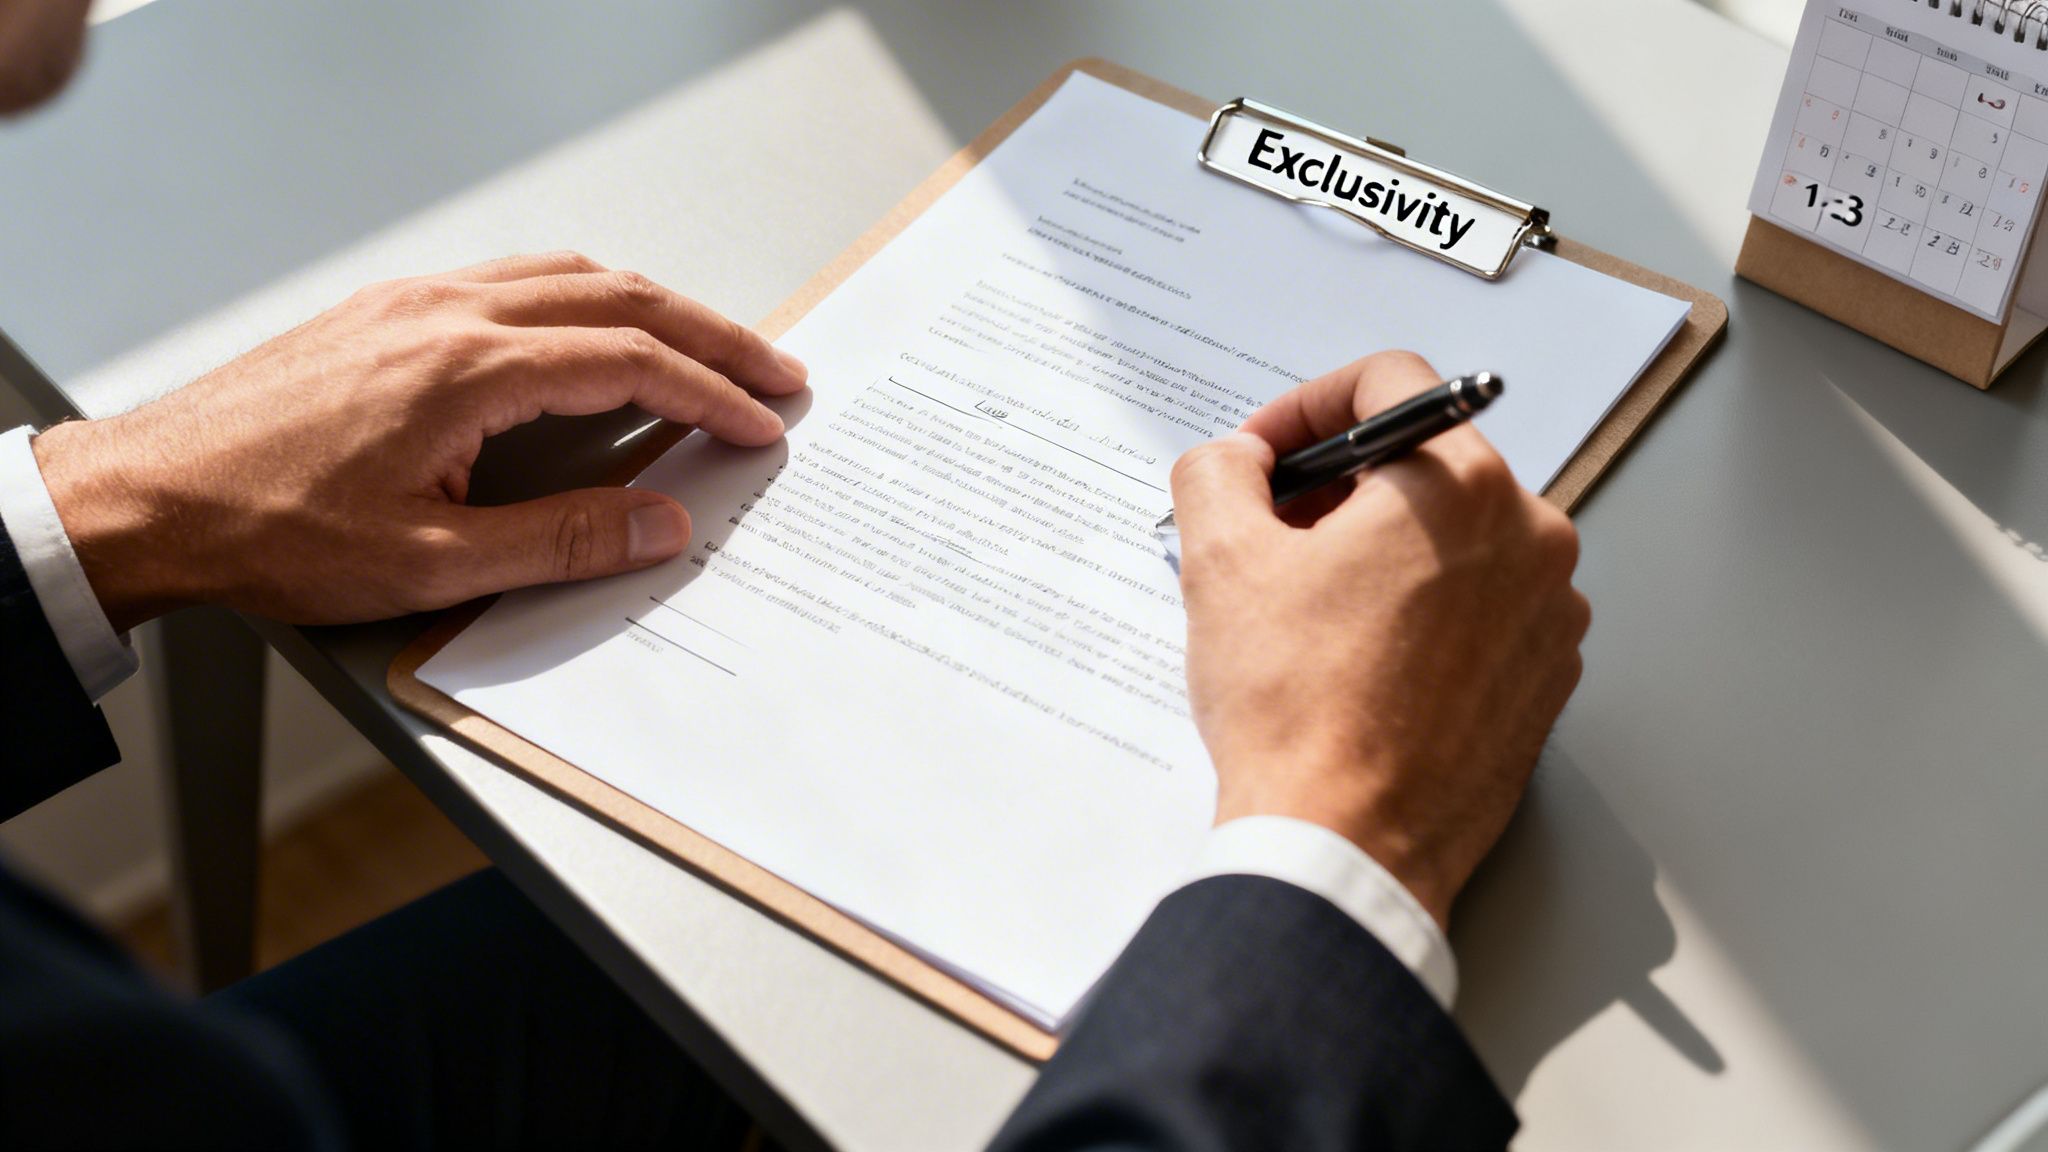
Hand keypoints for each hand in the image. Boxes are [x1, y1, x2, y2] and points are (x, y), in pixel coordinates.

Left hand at [31, 251, 807, 631]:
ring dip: (652, 307)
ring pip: (568, 275)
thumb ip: (563, 541)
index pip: (629, 363)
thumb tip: (661, 523)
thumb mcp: (432, 564)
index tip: (763, 423)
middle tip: (774, 371)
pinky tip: (596, 331)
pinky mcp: (388, 312)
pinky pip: (514, 280)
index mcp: (467, 369)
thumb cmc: (271, 530)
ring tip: (708, 347)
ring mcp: (414, 303)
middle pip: (618, 298)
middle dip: (710, 335)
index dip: (711, 395)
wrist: (150, 497)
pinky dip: (585, 297)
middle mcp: (446, 313)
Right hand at [1170, 351, 1586, 927]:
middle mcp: (1529, 535)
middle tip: (1270, 536)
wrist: (1346, 846)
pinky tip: (1358, 658)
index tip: (1265, 457)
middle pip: (1424, 463)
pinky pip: (1481, 606)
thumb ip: (1219, 472)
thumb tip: (1236, 459)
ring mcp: (1549, 611)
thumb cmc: (1296, 711)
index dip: (1305, 408)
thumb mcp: (1220, 563)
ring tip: (1308, 609)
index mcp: (1460, 486)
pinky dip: (1421, 609)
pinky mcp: (1546, 677)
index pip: (1389, 383)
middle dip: (1338, 487)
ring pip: (1454, 537)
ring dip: (1379, 550)